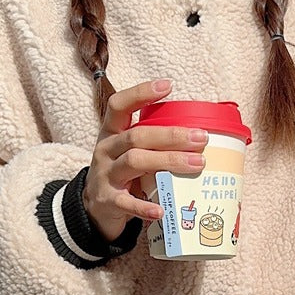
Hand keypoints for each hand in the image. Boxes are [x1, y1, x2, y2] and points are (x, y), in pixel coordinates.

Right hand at [83, 79, 207, 241]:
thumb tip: (197, 135)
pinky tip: (162, 209)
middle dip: (171, 135)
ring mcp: (106, 175)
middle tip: (201, 138)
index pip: (119, 105)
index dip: (140, 93)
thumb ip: (152, 143)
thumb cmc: (121, 174)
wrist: (93, 208)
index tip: (168, 85)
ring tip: (196, 164)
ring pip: (135, 162)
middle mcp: (106, 150)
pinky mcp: (108, 201)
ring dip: (168, 161)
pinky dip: (144, 207)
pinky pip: (127, 203)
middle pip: (137, 136)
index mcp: (111, 133)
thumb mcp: (128, 152)